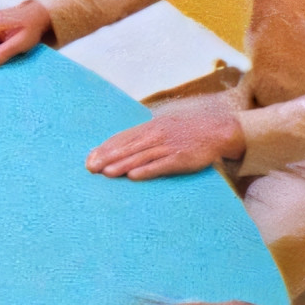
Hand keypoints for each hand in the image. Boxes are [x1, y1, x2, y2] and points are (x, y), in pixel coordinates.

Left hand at [85, 109, 245, 179]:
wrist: (216, 130)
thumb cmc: (183, 131)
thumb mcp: (160, 128)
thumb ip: (140, 137)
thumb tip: (116, 147)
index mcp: (149, 127)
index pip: (122, 138)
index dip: (105, 149)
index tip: (89, 160)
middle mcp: (156, 135)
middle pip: (128, 148)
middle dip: (108, 158)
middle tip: (91, 169)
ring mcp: (169, 146)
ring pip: (141, 156)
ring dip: (123, 165)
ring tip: (107, 173)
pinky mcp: (181, 158)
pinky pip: (162, 165)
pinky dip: (147, 170)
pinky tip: (134, 176)